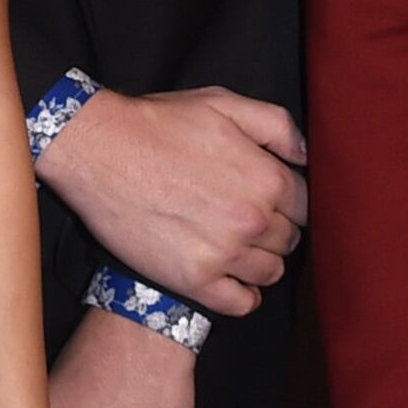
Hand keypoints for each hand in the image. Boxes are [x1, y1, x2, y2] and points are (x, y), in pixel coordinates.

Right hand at [36, 87, 305, 316]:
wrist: (99, 151)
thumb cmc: (159, 124)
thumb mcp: (224, 104)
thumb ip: (277, 126)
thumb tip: (307, 156)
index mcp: (266, 178)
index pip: (305, 205)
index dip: (289, 202)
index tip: (270, 200)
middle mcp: (252, 221)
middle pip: (288, 240)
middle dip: (274, 230)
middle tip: (246, 220)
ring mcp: (224, 255)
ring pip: (270, 273)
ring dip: (260, 261)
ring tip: (235, 246)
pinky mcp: (194, 280)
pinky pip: (241, 304)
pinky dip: (242, 295)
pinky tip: (230, 279)